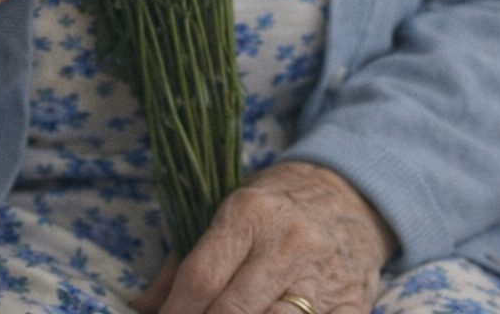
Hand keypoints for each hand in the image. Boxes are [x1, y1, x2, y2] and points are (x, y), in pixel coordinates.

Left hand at [134, 162, 396, 313]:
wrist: (350, 196)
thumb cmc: (276, 208)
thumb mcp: (229, 214)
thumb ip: (183, 261)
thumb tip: (145, 307)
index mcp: (250, 214)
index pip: (201, 278)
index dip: (175, 313)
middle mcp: (288, 245)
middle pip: (231, 312)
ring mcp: (324, 279)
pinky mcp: (353, 307)